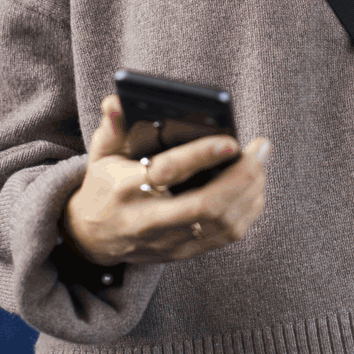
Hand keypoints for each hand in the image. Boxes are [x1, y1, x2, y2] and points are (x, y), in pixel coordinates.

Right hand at [62, 95, 270, 266]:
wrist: (93, 240)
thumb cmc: (103, 188)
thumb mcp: (100, 156)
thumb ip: (111, 128)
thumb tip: (115, 101)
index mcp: (127, 189)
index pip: (169, 172)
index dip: (202, 156)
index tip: (232, 141)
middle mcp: (150, 219)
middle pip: (206, 205)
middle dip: (241, 177)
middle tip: (260, 149)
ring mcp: (169, 240)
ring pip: (222, 223)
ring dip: (250, 192)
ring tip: (259, 163)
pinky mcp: (184, 252)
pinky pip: (226, 236)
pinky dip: (247, 210)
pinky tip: (254, 187)